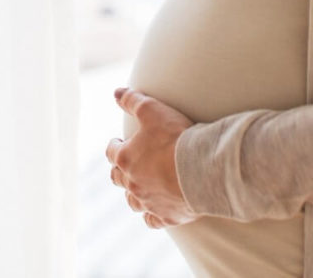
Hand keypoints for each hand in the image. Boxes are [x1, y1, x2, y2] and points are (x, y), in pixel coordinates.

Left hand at [105, 87, 197, 228]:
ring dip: (133, 192)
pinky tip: (156, 208)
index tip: (120, 141)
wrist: (201, 169)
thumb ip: (132, 100)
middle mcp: (132, 183)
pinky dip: (151, 214)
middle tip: (129, 161)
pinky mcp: (166, 216)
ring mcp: (148, 202)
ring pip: (132, 200)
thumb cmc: (175, 137)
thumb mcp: (151, 109)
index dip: (115, 144)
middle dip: (120, 168)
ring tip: (141, 184)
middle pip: (117, 178)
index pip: (111, 151)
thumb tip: (116, 92)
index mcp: (125, 159)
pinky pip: (152, 220)